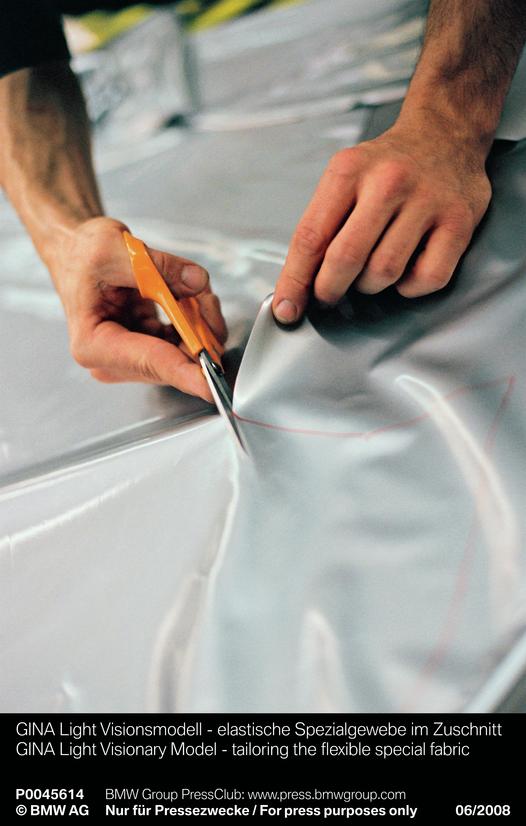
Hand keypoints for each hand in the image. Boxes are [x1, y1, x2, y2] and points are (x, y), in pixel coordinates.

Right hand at [49, 217, 226, 400]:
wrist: (75, 252)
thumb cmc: (81, 255)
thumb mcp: (114, 249)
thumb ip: (159, 266)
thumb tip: (196, 282)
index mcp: (93, 344)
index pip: (148, 362)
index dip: (183, 372)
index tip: (210, 386)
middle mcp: (112, 360)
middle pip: (173, 362)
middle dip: (200, 331)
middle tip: (205, 297)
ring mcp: (132, 357)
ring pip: (185, 354)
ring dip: (199, 323)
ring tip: (194, 290)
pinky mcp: (148, 348)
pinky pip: (184, 343)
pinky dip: (194, 321)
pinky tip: (189, 298)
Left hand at [272, 119, 491, 322]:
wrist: (445, 134)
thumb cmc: (386, 168)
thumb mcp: (344, 179)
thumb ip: (320, 228)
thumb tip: (295, 289)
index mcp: (349, 170)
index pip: (311, 237)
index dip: (295, 281)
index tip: (287, 309)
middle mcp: (389, 181)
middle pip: (345, 259)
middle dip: (329, 289)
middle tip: (328, 295)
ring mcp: (427, 201)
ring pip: (384, 273)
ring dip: (370, 286)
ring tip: (370, 271)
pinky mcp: (459, 222)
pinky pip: (426, 279)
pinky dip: (410, 287)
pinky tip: (406, 270)